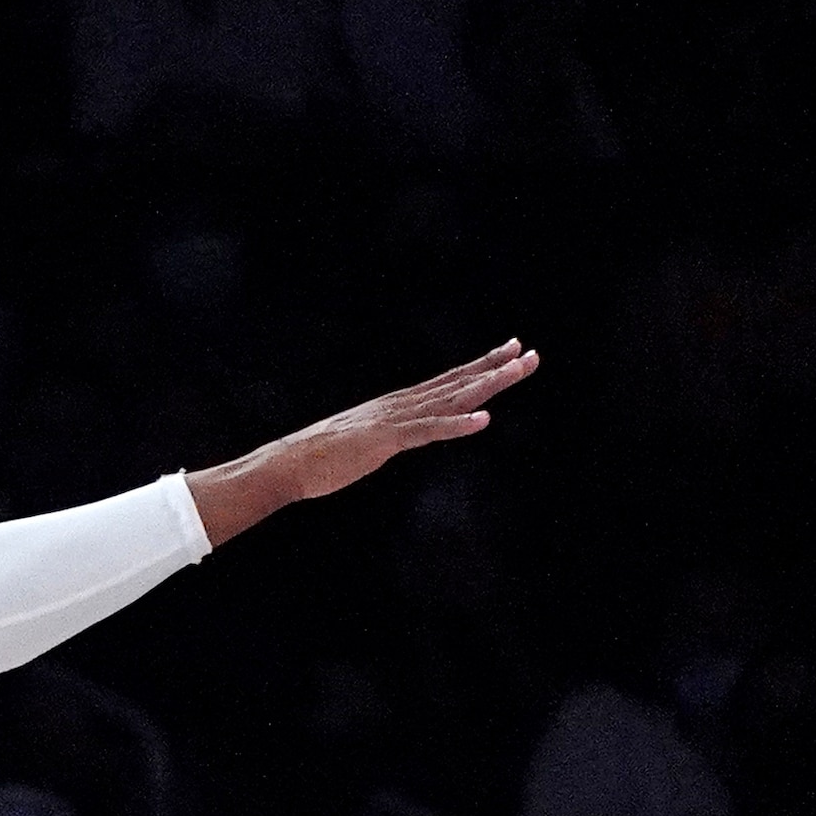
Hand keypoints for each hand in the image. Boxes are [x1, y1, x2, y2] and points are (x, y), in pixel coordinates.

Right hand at [213, 341, 536, 514]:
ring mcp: (393, 420)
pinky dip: (457, 425)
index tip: (508, 351)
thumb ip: (383, 436)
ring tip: (518, 371)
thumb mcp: (361, 442)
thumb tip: (392, 439)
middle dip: (495, 368)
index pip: (446, 382)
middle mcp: (399, 405)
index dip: (480, 366)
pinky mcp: (385, 440)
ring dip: (487, 385)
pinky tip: (483, 420)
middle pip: (457, 383)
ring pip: (450, 399)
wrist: (286, 464)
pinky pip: (428, 431)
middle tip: (529, 353)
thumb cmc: (318, 458)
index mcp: (395, 406)